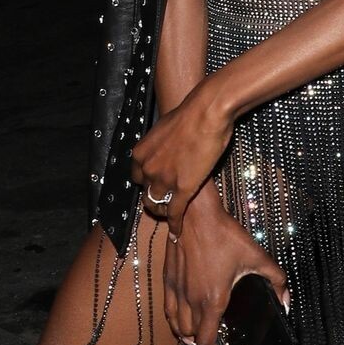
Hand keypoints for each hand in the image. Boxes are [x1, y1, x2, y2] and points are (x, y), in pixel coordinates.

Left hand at [130, 75, 233, 237]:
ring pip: (157, 206)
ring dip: (163, 212)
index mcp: (140, 153)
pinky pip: (175, 213)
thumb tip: (168, 145)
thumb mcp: (165, 128)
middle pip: (146, 193)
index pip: (137, 178)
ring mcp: (163, 180)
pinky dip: (175, 225)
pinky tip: (177, 232)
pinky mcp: (182, 189)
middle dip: (154, 199)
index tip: (155, 186)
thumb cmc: (191, 115)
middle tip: (164, 203)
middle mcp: (147, 168)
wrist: (206, 113)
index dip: (147, 184)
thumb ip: (162, 143)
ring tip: (171, 216)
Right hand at [163, 188, 290, 344]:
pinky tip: (183, 316)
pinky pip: (167, 311)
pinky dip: (174, 320)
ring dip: (187, 334)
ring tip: (199, 331)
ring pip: (177, 327)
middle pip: (191, 338)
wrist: (196, 215)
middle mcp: (192, 300)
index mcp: (214, 300)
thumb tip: (285, 301)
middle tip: (215, 338)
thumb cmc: (226, 235)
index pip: (206, 341)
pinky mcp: (168, 281)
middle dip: (203, 342)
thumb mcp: (258, 256)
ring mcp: (177, 291)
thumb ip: (276, 280)